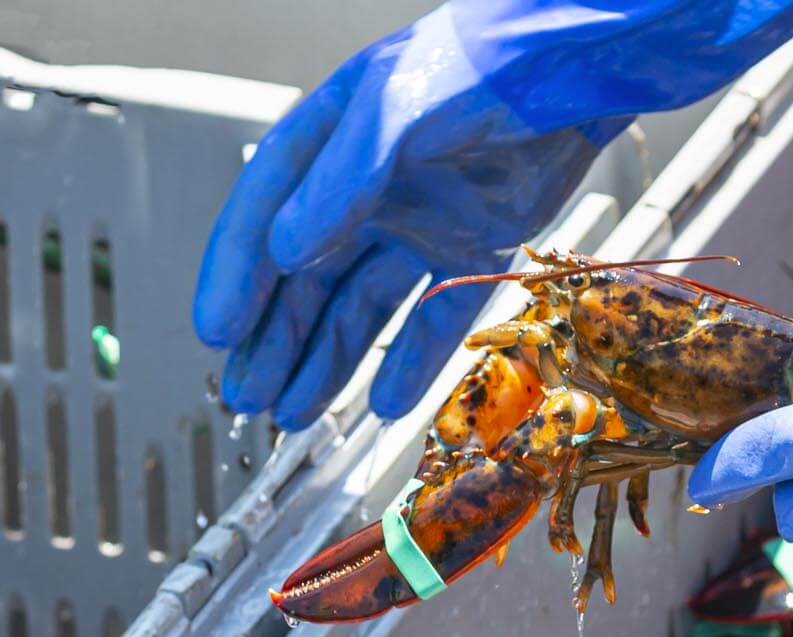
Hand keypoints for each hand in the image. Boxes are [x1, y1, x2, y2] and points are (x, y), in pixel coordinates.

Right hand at [194, 0, 792, 429]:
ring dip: (328, 358)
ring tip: (294, 413)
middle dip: (276, 338)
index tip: (218, 333)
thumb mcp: (397, 115)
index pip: (264, 216)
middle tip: (248, 397)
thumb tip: (285, 252)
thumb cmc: (479, 67)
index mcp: (327, 144)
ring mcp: (418, 218)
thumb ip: (343, 182)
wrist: (574, 69)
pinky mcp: (472, 242)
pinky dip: (410, 357)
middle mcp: (364, 187)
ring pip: (362, 304)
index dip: (238, 277)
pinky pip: (434, 313)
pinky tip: (383, 402)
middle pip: (306, 276)